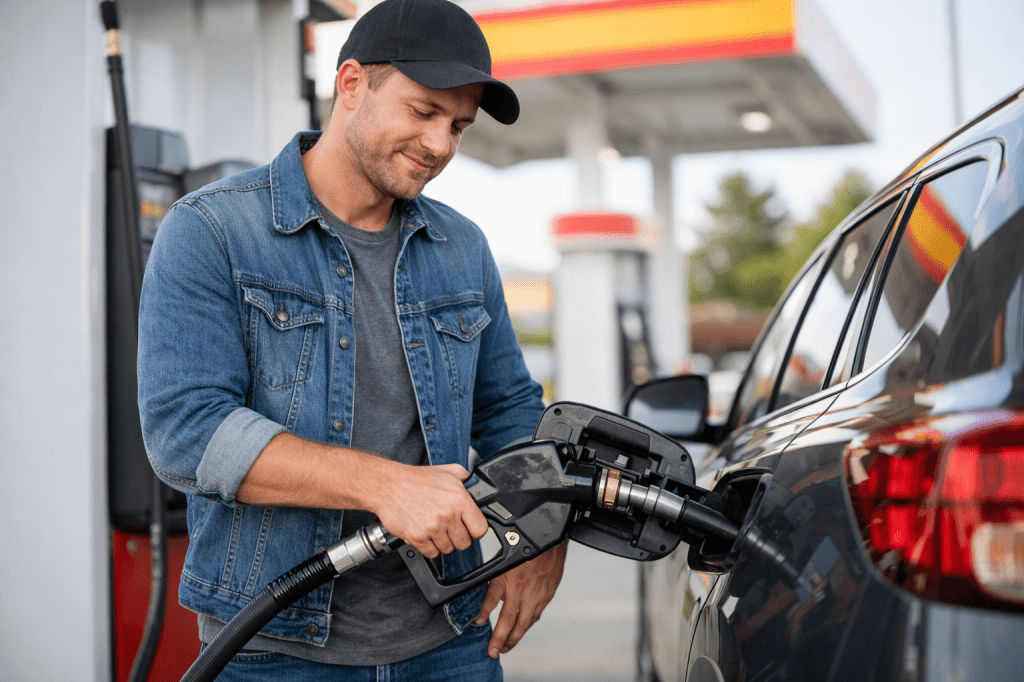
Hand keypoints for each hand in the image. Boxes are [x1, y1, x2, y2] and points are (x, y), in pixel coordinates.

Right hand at [372, 463, 488, 558]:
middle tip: (449, 528)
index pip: (481, 529)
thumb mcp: (447, 471)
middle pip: (464, 543)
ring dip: (442, 542)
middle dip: (458, 537)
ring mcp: (433, 527)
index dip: (475, 530)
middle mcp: (448, 514)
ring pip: (448, 549)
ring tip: (434, 528)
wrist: (388, 485)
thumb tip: (475, 482)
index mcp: (460, 499)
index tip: (469, 528)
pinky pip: (432, 553)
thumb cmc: (415, 479)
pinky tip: (425, 533)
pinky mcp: (418, 537)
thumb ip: (465, 477)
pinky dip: (428, 547)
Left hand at [473, 540, 568, 658]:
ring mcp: (535, 594)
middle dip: (499, 639)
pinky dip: (528, 624)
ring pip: (523, 622)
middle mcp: (519, 588)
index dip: (483, 615)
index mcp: (506, 576)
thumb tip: (488, 591)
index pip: (490, 601)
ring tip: (507, 646)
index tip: (479, 624)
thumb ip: (496, 573)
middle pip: (507, 620)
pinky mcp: (547, 595)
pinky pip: (536, 614)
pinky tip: (523, 628)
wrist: (551, 537)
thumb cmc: (526, 541)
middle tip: (493, 651)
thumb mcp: (502, 553)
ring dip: (514, 637)